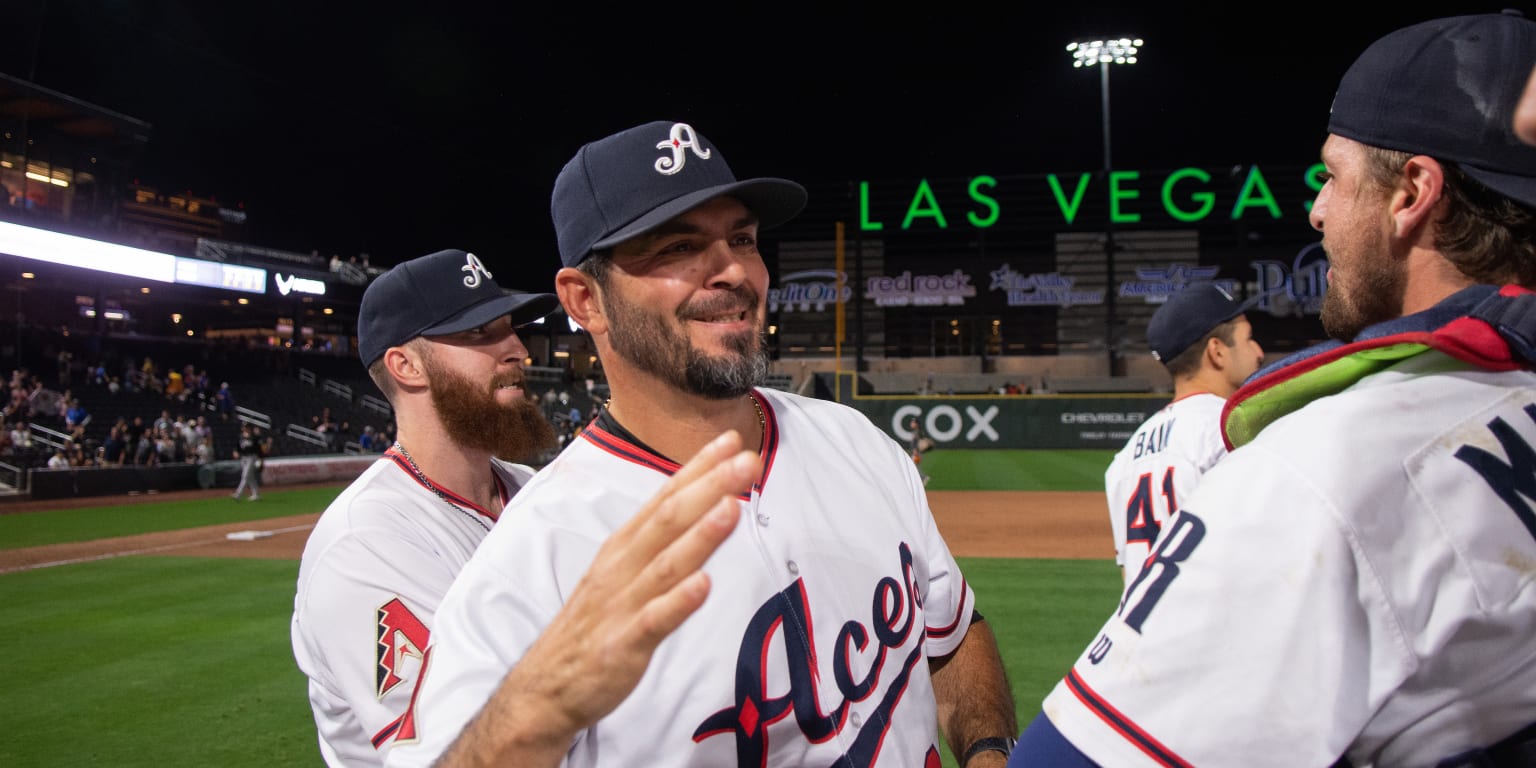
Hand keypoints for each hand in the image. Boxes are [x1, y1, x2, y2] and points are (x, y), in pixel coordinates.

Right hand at [437, 429, 760, 766]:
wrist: (545, 686)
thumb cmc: (593, 625)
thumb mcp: (622, 573)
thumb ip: (661, 543)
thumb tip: (704, 508)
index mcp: (624, 546)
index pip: (665, 497)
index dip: (698, 468)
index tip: (730, 440)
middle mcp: (623, 567)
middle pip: (669, 519)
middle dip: (709, 487)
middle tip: (746, 461)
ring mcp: (622, 604)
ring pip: (666, 564)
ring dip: (699, 535)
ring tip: (731, 508)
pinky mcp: (622, 644)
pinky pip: (653, 621)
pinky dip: (678, 602)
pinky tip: (704, 585)